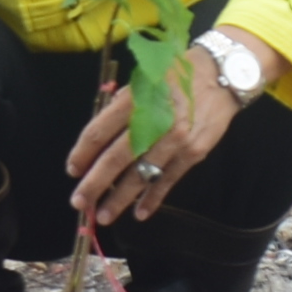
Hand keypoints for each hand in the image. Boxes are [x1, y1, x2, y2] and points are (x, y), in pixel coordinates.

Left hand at [68, 44, 245, 229]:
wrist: (219, 75)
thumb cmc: (174, 75)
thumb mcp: (142, 80)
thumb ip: (121, 107)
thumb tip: (99, 138)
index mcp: (134, 100)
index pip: (100, 131)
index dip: (82, 153)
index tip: (72, 170)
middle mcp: (153, 121)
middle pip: (115, 159)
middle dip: (94, 184)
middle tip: (79, 202)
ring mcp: (174, 140)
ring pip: (141, 175)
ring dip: (119, 199)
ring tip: (103, 215)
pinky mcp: (193, 153)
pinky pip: (168, 180)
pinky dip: (152, 199)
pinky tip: (139, 213)